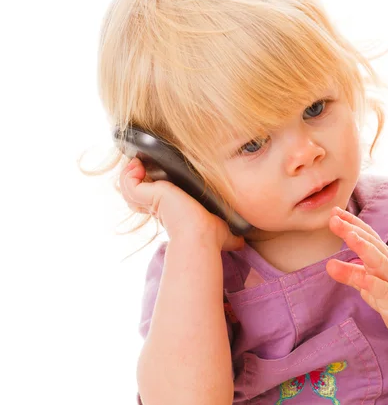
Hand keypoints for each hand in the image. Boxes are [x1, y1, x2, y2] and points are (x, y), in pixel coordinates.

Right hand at [119, 157, 244, 250]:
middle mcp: (159, 207)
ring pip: (129, 187)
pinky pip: (127, 183)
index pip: (155, 197)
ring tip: (139, 163)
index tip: (157, 176)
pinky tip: (138, 165)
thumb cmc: (212, 235)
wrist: (202, 235)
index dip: (152, 186)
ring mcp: (151, 202)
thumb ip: (231, 234)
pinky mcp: (148, 197)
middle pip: (138, 191)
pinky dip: (128, 173)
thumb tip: (242, 242)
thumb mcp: (223, 230)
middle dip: (139, 177)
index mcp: (172, 211)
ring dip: (131, 173)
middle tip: (144, 166)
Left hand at [326, 206, 387, 337]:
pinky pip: (385, 290)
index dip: (351, 223)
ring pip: (380, 262)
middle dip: (353, 230)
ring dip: (365, 248)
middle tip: (334, 220)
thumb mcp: (369, 282)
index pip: (367, 235)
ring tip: (350, 237)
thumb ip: (350, 273)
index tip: (334, 212)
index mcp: (383, 256)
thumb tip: (328, 264)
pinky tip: (363, 278)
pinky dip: (373, 283)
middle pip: (371, 244)